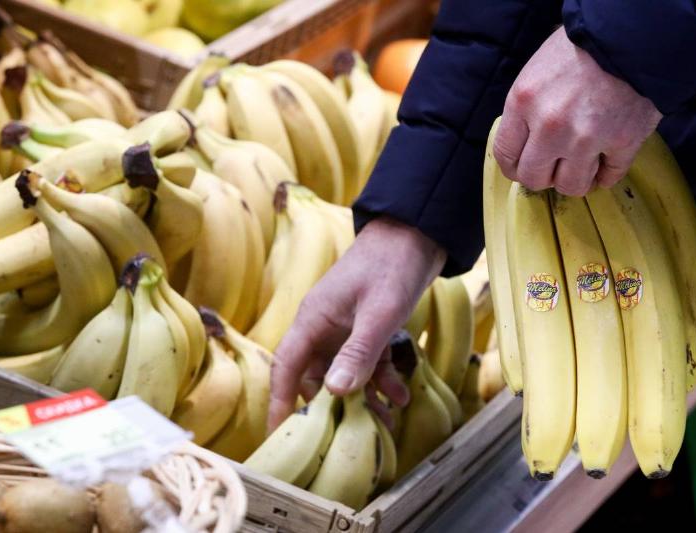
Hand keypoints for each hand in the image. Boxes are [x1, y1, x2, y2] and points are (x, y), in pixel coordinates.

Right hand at [268, 217, 446, 429]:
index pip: (287, 366)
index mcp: (314, 320)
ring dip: (362, 397)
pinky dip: (381, 379)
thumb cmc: (391, 267)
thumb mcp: (377, 313)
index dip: (281, 400)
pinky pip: (367, 362)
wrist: (416, 235)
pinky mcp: (367, 328)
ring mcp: (346, 328)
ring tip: (383, 423)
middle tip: (345, 437)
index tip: (279, 433)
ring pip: (345, 372)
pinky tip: (400, 395)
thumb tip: (334, 392)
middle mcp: (324, 327)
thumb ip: (358, 352)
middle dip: (330, 407)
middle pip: (315, 376)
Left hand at [493, 26, 662, 195]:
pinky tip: (605, 162)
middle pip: (534, 178)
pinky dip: (606, 175)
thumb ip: (526, 109)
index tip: (523, 166)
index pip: (505, 155)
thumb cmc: (581, 48)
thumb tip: (523, 141)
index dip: (514, 167)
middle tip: (554, 166)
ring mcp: (587, 138)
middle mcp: (550, 126)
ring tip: (581, 164)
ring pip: (571, 186)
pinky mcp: (622, 143)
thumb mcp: (536, 71)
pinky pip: (608, 178)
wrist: (632, 35)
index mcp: (523, 103)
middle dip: (543, 176)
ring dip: (575, 179)